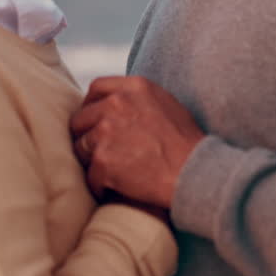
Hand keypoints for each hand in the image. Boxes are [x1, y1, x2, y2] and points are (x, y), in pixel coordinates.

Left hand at [70, 76, 204, 209]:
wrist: (194, 174)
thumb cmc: (186, 144)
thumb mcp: (165, 104)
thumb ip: (137, 99)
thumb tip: (115, 103)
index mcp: (133, 87)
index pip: (97, 89)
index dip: (92, 107)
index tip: (96, 122)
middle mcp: (117, 104)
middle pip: (82, 118)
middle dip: (89, 135)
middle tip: (103, 152)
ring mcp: (107, 131)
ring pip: (81, 147)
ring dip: (93, 161)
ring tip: (112, 172)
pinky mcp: (103, 160)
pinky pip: (90, 175)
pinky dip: (100, 185)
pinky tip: (115, 188)